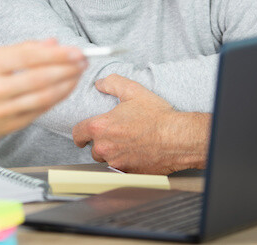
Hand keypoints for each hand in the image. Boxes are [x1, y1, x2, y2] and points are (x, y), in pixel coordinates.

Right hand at [0, 39, 85, 150]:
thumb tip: (51, 43)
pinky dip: (55, 100)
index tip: (74, 50)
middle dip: (66, 68)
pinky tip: (65, 90)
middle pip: (38, 77)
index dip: (56, 54)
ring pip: (41, 97)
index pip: (27, 56)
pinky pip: (38, 112)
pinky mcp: (6, 127)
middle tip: (83, 60)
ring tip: (78, 74)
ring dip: (66, 85)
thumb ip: (19, 50)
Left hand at [72, 74, 209, 173]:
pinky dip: (125, 163)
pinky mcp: (129, 173)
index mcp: (101, 128)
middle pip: (93, 148)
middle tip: (114, 134)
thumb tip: (100, 83)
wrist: (178, 138)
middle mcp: (105, 147)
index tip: (82, 135)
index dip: (80, 133)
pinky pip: (121, 169)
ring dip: (112, 153)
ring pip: (106, 160)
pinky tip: (136, 153)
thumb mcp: (133, 91)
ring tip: (126, 144)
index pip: (78, 133)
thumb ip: (112, 83)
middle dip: (101, 142)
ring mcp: (117, 162)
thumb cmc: (157, 116)